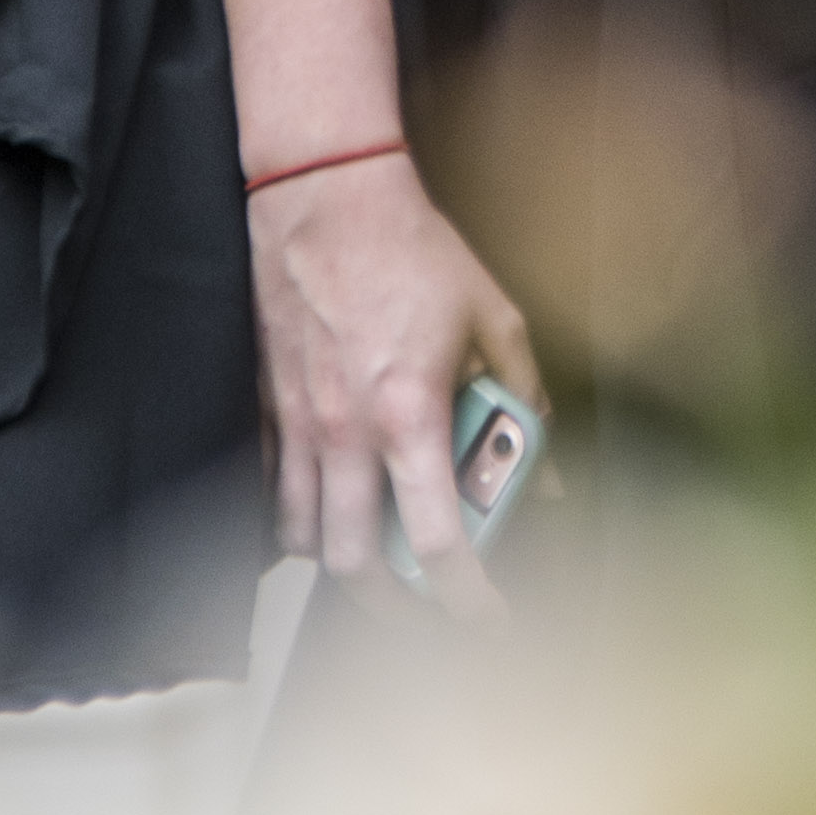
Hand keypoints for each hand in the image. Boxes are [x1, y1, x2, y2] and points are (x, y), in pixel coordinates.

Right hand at [246, 148, 541, 616]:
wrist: (328, 198)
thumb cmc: (410, 249)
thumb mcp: (493, 315)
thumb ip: (523, 395)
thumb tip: (547, 464)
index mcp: (408, 414)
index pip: (436, 540)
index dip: (468, 596)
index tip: (490, 616)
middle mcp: (345, 433)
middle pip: (355, 563)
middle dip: (396, 605)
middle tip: (431, 606)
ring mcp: (298, 426)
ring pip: (303, 539)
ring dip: (345, 563)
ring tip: (384, 559)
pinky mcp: (268, 410)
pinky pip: (273, 496)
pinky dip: (299, 522)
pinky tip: (333, 512)